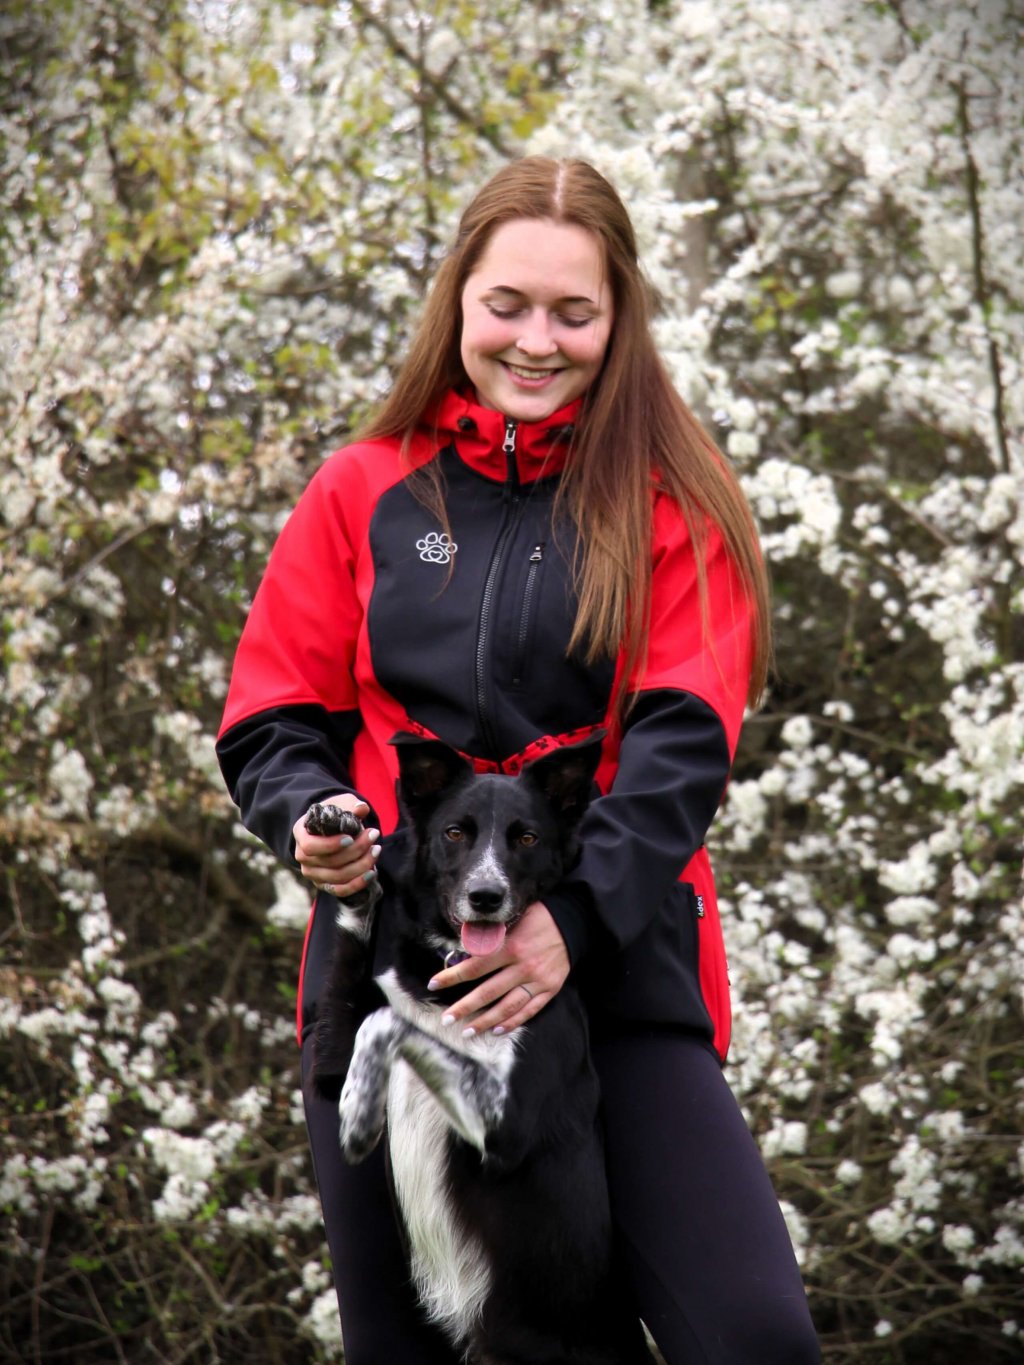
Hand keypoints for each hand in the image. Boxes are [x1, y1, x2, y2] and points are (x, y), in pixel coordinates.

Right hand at [292, 795, 379, 897]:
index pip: (310, 846)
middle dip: (356, 850)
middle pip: (328, 862)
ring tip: (376, 850)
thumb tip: (361, 809)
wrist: (331, 829)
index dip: (330, 845)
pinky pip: (340, 890)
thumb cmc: (334, 814)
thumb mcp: (341, 804)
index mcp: (301, 834)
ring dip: (361, 865)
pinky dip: (357, 883)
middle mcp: (302, 856)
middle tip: (373, 835)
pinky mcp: (324, 884)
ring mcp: (313, 873)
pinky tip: (372, 872)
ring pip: (337, 876)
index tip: (350, 838)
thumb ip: (350, 805)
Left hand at [426, 901, 569, 1035]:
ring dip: (486, 1021)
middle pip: (488, 992)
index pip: (474, 966)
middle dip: (465, 1007)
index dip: (452, 976)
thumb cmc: (539, 916)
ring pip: (508, 1007)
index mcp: (510, 946)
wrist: (573, 920)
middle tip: (447, 1020)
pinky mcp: (550, 988)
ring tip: (468, 1031)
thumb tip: (464, 949)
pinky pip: (529, 1010)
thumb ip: (491, 935)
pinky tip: (497, 1029)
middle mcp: (523, 966)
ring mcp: (538, 980)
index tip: (434, 984)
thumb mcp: (513, 918)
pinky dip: (513, 1022)